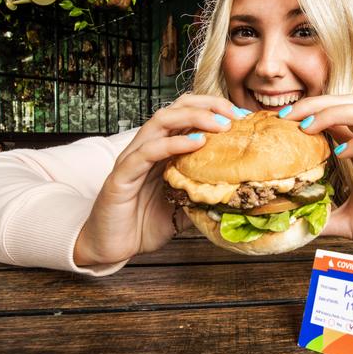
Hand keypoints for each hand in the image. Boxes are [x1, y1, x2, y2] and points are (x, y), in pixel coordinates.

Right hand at [74, 94, 242, 265]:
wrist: (109, 247)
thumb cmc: (143, 225)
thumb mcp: (184, 208)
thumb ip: (203, 196)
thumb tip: (236, 195)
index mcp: (162, 151)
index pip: (187, 114)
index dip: (215, 109)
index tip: (243, 117)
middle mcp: (147, 147)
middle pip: (177, 108)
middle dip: (208, 105)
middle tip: (236, 114)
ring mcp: (133, 158)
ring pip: (161, 121)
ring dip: (193, 117)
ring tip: (220, 124)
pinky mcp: (122, 175)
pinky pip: (147, 152)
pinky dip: (173, 144)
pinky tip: (196, 143)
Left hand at [286, 95, 352, 271]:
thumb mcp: (345, 221)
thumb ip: (321, 215)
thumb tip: (291, 221)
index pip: (334, 117)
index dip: (307, 112)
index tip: (278, 121)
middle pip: (349, 104)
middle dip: (315, 103)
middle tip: (286, 116)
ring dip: (335, 113)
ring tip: (307, 127)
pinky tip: (340, 153)